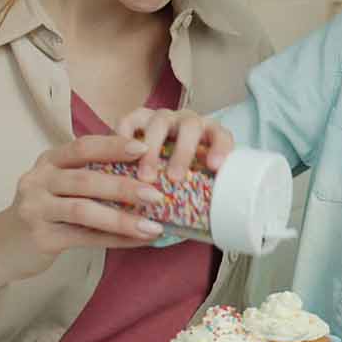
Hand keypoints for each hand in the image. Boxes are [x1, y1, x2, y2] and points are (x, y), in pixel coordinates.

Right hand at [0, 136, 169, 279]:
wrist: (0, 247)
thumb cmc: (43, 211)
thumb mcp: (58, 185)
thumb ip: (89, 175)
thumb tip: (144, 173)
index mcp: (48, 161)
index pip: (82, 147)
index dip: (113, 145)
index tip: (144, 148)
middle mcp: (38, 180)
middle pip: (85, 180)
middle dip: (124, 186)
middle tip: (157, 194)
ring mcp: (36, 209)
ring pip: (84, 210)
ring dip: (122, 219)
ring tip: (153, 225)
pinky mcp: (40, 237)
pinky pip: (84, 237)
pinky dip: (115, 239)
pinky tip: (138, 241)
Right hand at [113, 107, 234, 184]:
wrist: (153, 162)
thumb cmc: (180, 180)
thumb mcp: (195, 183)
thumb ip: (201, 192)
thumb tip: (208, 223)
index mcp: (208, 135)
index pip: (221, 135)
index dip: (220, 147)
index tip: (215, 166)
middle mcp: (186, 122)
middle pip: (190, 126)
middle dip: (184, 151)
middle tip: (175, 177)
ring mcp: (161, 118)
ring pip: (160, 122)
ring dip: (153, 150)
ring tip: (146, 177)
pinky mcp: (137, 119)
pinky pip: (130, 120)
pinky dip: (126, 136)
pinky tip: (121, 156)